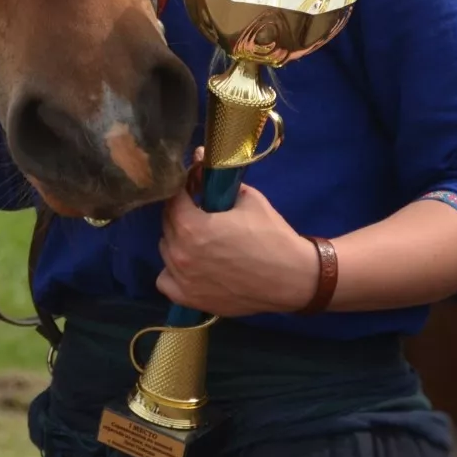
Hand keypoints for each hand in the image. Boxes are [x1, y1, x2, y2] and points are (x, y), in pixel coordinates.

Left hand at [157, 184, 317, 316]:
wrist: (291, 277)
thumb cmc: (271, 235)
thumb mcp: (247, 199)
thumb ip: (217, 181)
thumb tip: (199, 157)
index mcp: (191, 226)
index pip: (172, 198)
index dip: (183, 188)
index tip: (194, 187)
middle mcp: (180, 254)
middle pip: (167, 224)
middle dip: (181, 212)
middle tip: (200, 211)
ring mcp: (182, 280)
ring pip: (166, 250)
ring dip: (178, 240)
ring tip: (200, 239)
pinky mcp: (190, 300)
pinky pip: (166, 281)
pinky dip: (173, 272)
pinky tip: (191, 265)